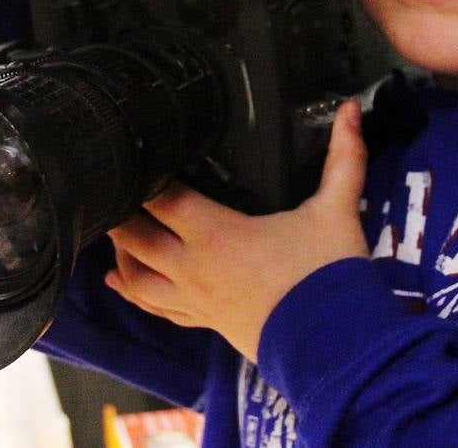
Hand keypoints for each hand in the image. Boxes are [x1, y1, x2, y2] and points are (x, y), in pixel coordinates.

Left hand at [105, 100, 370, 361]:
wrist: (336, 347)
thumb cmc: (329, 277)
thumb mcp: (337, 209)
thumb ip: (343, 156)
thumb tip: (350, 110)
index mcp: (216, 233)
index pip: (162, 198)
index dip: (144, 175)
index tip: (135, 154)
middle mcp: (194, 267)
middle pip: (136, 236)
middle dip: (119, 212)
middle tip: (107, 188)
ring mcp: (196, 300)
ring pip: (137, 277)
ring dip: (120, 253)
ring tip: (109, 230)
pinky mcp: (207, 322)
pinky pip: (158, 309)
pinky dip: (133, 294)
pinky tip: (118, 284)